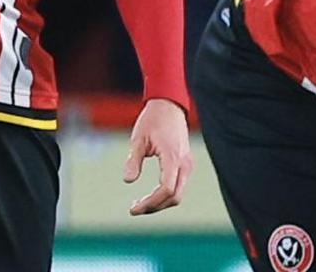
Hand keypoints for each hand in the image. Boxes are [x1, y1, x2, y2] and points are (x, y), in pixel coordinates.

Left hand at [122, 98, 191, 214]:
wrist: (169, 105)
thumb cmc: (152, 120)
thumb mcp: (138, 139)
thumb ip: (133, 161)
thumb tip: (128, 181)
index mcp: (173, 157)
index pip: (166, 190)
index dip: (150, 203)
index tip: (133, 208)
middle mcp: (184, 164)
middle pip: (174, 197)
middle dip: (154, 207)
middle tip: (134, 209)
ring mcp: (187, 165)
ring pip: (178, 195)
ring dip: (160, 203)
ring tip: (139, 203)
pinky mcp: (186, 164)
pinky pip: (178, 186)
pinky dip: (165, 195)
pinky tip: (150, 195)